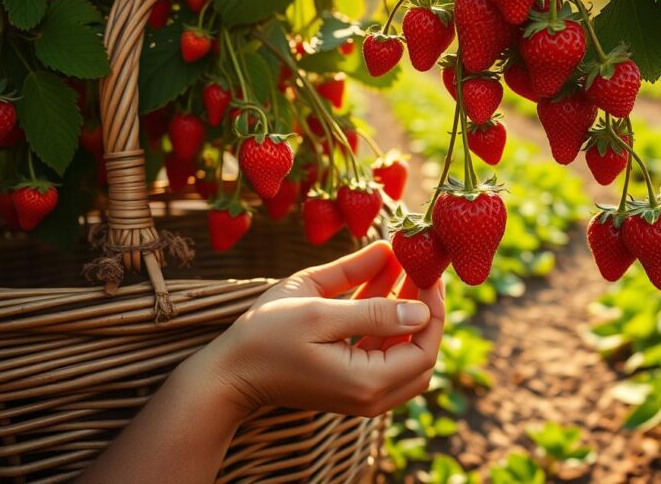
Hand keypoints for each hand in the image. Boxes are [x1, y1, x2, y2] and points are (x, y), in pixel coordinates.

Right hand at [187, 240, 444, 417]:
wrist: (227, 374)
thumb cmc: (265, 338)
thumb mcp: (318, 311)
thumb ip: (373, 308)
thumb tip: (420, 304)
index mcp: (367, 381)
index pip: (425, 347)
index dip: (432, 307)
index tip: (429, 269)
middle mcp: (371, 396)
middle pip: (420, 352)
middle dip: (423, 306)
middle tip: (419, 265)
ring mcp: (361, 394)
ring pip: (403, 351)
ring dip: (405, 309)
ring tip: (400, 264)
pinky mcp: (350, 385)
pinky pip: (381, 351)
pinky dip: (385, 320)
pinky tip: (379, 280)